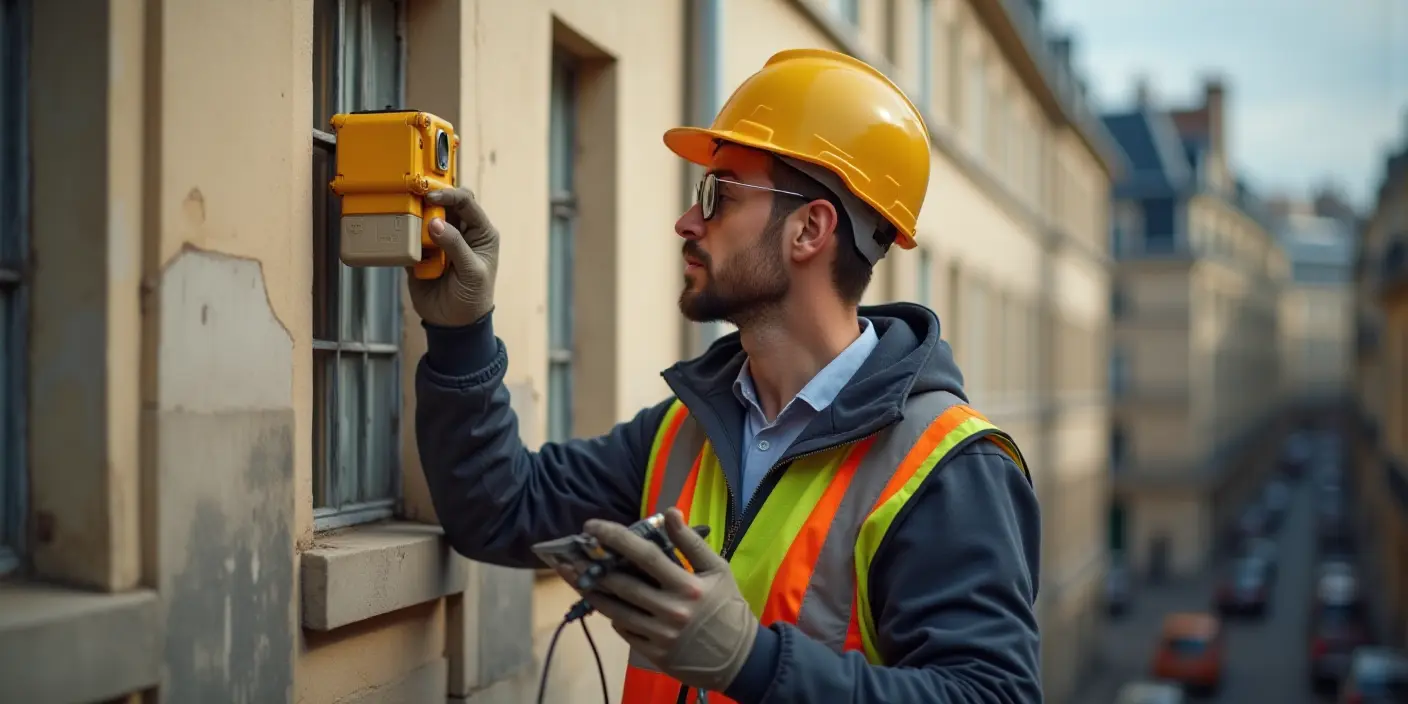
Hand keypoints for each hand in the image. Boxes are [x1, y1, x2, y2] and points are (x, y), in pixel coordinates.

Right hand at [407, 187, 499, 326]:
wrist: (454, 323)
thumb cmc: (473, 297)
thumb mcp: (472, 272)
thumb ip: (455, 246)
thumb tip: (435, 223)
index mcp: (480, 232)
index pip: (466, 202)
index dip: (449, 195)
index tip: (431, 197)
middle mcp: (459, 231)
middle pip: (443, 204)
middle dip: (429, 199)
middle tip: (413, 198)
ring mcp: (439, 240)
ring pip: (424, 216)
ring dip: (415, 214)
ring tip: (405, 216)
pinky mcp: (420, 252)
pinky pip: (410, 237)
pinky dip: (403, 234)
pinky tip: (398, 233)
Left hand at [577, 509, 757, 693]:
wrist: (738, 657)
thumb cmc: (727, 608)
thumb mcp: (718, 570)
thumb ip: (691, 542)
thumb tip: (669, 512)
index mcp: (687, 586)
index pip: (645, 555)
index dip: (615, 538)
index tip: (591, 526)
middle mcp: (670, 610)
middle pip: (622, 584)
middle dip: (591, 567)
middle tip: (570, 553)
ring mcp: (660, 634)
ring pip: (615, 609)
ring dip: (591, 590)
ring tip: (572, 574)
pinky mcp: (653, 653)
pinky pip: (624, 630)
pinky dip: (612, 615)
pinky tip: (604, 602)